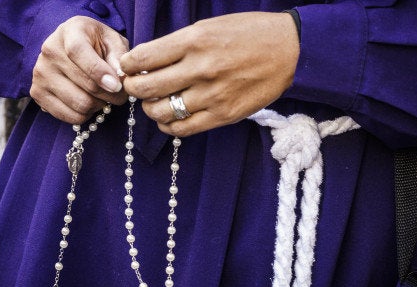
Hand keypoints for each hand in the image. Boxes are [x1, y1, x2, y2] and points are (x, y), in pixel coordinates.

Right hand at [30, 16, 128, 123]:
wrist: (69, 47)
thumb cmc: (95, 43)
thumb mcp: (112, 40)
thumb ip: (118, 56)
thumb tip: (120, 78)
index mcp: (69, 32)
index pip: (78, 52)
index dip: (100, 72)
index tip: (117, 86)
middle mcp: (50, 51)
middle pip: (86, 85)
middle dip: (111, 94)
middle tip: (120, 94)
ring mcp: (41, 74)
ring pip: (80, 105)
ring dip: (99, 106)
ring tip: (104, 97)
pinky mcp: (37, 93)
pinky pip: (70, 117)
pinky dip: (86, 115)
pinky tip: (89, 103)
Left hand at [120, 12, 298, 136]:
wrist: (289, 49)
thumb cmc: (248, 33)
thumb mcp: (209, 27)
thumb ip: (178, 44)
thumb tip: (146, 60)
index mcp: (194, 40)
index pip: (143, 58)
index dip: (128, 65)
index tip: (127, 67)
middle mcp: (200, 68)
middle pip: (146, 87)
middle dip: (132, 89)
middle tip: (134, 87)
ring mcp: (212, 95)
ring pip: (161, 112)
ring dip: (149, 109)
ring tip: (153, 103)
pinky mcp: (223, 115)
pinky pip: (183, 129)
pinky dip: (169, 126)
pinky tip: (169, 119)